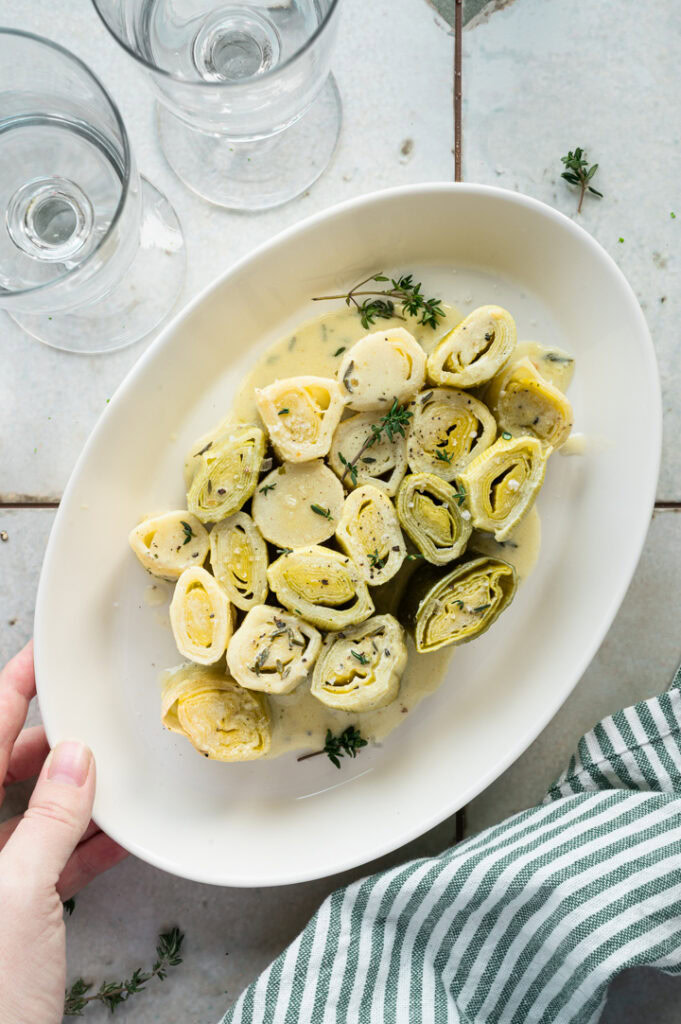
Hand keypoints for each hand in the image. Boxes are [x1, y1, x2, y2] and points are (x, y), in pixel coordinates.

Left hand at [0, 643, 127, 1023]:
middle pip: (0, 770)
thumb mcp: (19, 896)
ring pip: (24, 814)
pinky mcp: (4, 912)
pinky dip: (77, 846)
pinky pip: (41, 860)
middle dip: (48, 745)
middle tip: (91, 720)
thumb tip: (75, 759)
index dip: (9, 691)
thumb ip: (49, 820)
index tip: (41, 656)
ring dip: (70, 796)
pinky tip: (116, 837)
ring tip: (111, 775)